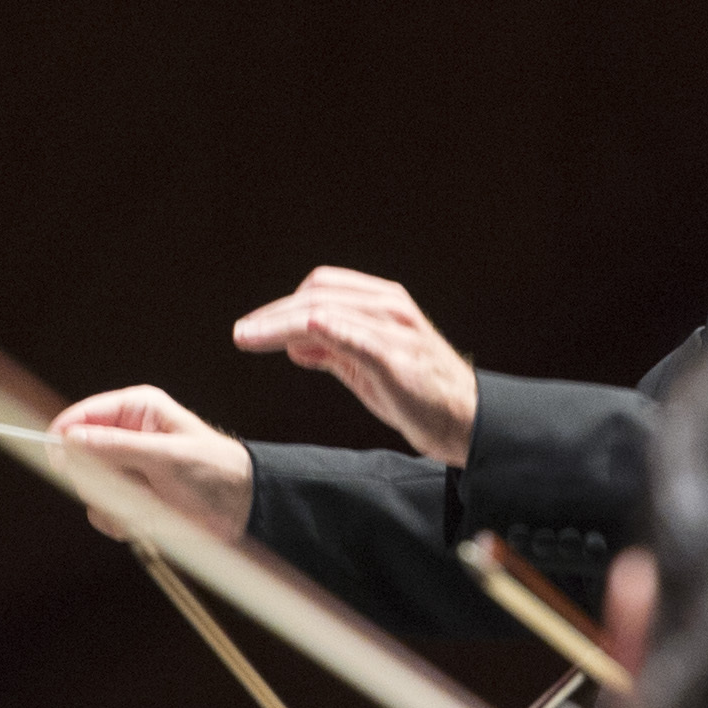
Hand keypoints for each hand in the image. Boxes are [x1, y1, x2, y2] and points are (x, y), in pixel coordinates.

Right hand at [46, 385, 257, 543]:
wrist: (243, 510)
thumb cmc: (215, 471)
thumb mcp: (166, 456)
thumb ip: (116, 448)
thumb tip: (70, 439)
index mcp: (136, 410)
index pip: (82, 416)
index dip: (65, 436)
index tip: (56, 458)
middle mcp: (125, 437)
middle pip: (78, 457)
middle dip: (101, 479)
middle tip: (127, 487)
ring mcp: (125, 470)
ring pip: (89, 490)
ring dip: (116, 503)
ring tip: (150, 503)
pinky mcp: (129, 499)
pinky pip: (104, 514)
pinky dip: (124, 521)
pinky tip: (150, 518)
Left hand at [231, 267, 479, 465]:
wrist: (466, 420)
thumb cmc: (420, 393)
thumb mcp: (367, 366)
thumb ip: (332, 350)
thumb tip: (292, 344)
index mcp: (382, 302)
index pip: (321, 287)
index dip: (281, 304)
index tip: (253, 328)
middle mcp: (388, 306)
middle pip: (316, 294)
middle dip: (271, 314)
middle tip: (241, 334)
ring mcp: (393, 329)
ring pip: (324, 311)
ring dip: (279, 324)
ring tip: (248, 339)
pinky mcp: (395, 357)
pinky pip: (352, 336)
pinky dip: (320, 331)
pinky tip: (293, 342)